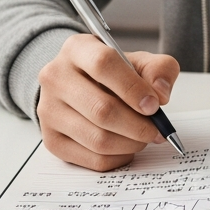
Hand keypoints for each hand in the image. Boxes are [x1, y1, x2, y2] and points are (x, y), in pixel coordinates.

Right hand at [37, 34, 179, 170]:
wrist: (79, 86)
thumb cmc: (111, 74)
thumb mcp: (138, 61)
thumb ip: (158, 70)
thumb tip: (160, 94)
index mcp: (77, 49)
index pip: (103, 64)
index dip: (133, 88)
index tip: (154, 105)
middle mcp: (56, 78)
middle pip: (101, 109)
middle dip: (138, 125)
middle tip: (156, 130)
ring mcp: (49, 111)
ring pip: (98, 139)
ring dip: (131, 144)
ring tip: (143, 137)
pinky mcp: (52, 140)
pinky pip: (94, 159)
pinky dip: (119, 157)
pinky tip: (126, 146)